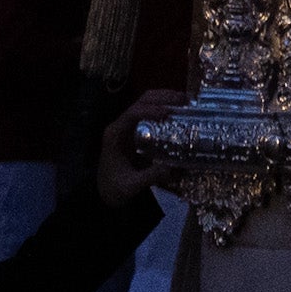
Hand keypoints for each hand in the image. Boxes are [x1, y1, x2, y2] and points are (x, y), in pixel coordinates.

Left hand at [95, 91, 177, 210]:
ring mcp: (130, 127)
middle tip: (184, 100)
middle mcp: (122, 125)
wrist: (104, 193)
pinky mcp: (138, 132)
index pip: (132, 113)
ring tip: (185, 102)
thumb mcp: (130, 186)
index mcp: (115, 134)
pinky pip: (151, 114)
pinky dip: (165, 109)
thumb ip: (149, 177)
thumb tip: (173, 168)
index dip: (150, 110)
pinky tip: (179, 113)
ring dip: (165, 99)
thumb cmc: (113, 188)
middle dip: (163, 97)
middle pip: (141, 101)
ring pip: (147, 104)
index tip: (167, 113)